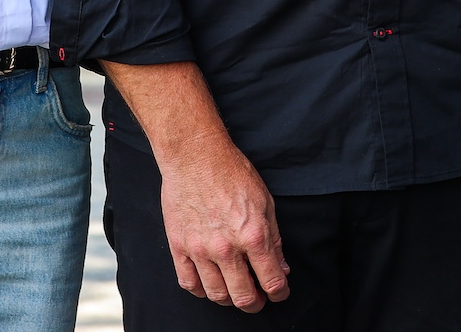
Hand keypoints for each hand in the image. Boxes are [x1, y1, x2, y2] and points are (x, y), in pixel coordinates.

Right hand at [158, 135, 290, 311]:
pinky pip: (189, 283)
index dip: (280, 293)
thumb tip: (281, 268)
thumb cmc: (232, 172)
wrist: (195, 156)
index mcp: (252, 235)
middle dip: (256, 303)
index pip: (271, 281)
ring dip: (230, 299)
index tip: (279, 292)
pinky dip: (201, 290)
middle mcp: (226, 247)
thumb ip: (274, 240)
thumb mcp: (265, 202)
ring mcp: (200, 249)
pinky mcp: (179, 246)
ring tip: (235, 290)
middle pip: (243, 297)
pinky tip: (209, 282)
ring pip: (216, 295)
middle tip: (258, 298)